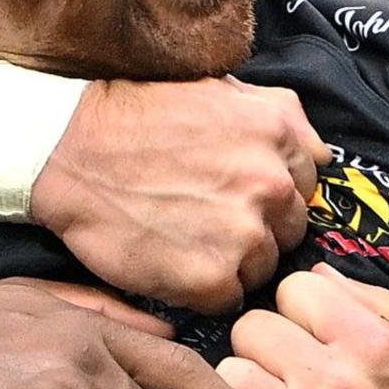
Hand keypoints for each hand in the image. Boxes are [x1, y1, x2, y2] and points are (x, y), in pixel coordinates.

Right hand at [31, 77, 326, 312]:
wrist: (65, 149)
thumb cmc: (136, 115)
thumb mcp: (218, 90)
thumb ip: (280, 115)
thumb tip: (322, 154)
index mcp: (278, 131)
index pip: (305, 183)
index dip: (269, 193)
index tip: (234, 193)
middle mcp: (272, 182)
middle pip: (289, 230)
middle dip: (256, 229)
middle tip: (205, 219)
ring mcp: (244, 234)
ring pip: (262, 268)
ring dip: (231, 262)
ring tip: (184, 238)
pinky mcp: (211, 279)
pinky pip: (228, 298)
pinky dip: (203, 288)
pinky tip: (171, 260)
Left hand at [204, 266, 388, 388]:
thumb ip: (380, 302)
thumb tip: (320, 272)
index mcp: (372, 344)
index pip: (293, 287)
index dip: (300, 309)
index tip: (310, 334)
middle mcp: (332, 385)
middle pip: (249, 328)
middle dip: (266, 346)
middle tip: (286, 373)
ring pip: (226, 379)